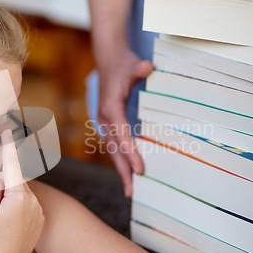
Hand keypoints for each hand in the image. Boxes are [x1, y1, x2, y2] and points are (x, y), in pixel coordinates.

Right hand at [0, 129, 44, 252]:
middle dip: (4, 182)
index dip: (9, 146)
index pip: (13, 165)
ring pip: (22, 193)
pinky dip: (18, 205)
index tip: (8, 130)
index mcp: (19, 195)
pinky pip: (28, 204)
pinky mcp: (40, 218)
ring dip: (11, 196)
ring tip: (1, 217)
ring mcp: (38, 210)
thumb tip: (1, 175)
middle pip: (16, 181)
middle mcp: (33, 200)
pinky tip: (10, 222)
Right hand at [97, 47, 152, 196]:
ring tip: (132, 191)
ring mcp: (105, 122)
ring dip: (121, 170)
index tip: (140, 168)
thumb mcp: (132, 64)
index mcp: (110, 106)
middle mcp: (105, 117)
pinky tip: (130, 173)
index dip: (130, 151)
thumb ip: (139, 68)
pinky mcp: (110, 124)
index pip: (120, 133)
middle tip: (133, 192)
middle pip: (113, 148)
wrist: (109, 61)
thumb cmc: (123, 64)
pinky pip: (115, 146)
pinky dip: (122, 160)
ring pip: (113, 150)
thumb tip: (147, 67)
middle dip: (123, 170)